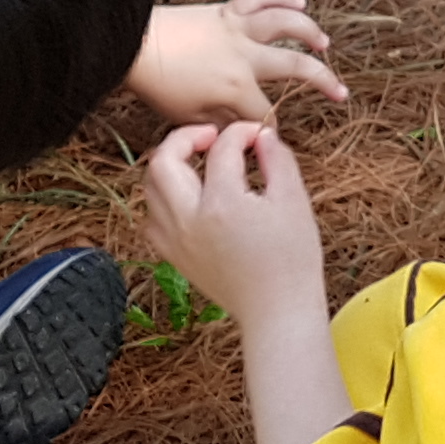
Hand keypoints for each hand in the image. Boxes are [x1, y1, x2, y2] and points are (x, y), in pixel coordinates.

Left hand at [127, 0, 343, 124]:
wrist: (133, 45)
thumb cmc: (158, 84)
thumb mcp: (188, 117)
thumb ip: (221, 122)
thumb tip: (241, 127)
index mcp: (236, 88)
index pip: (264, 113)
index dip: (269, 128)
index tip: (269, 137)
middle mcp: (246, 56)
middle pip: (296, 66)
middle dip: (323, 82)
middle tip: (340, 93)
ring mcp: (238, 29)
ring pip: (286, 24)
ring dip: (310, 32)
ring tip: (324, 44)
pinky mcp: (227, 10)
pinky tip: (298, 1)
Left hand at [139, 120, 325, 328]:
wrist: (277, 311)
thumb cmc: (292, 259)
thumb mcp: (294, 201)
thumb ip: (277, 159)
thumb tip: (262, 135)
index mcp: (223, 203)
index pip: (222, 148)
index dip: (242, 132)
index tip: (258, 134)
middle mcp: (190, 220)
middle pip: (163, 160)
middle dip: (186, 137)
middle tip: (212, 136)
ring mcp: (176, 240)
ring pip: (151, 187)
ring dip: (171, 165)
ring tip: (199, 163)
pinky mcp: (173, 256)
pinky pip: (153, 216)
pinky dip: (164, 198)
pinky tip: (190, 197)